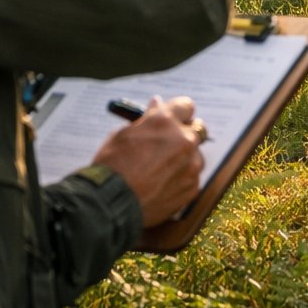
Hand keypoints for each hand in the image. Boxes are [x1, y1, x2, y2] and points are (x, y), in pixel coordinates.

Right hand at [91, 96, 206, 226]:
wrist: (111, 203)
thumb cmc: (112, 166)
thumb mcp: (123, 134)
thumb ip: (146, 119)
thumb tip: (156, 105)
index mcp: (165, 121)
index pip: (185, 106)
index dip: (178, 113)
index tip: (173, 118)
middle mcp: (184, 140)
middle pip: (197, 129)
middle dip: (184, 134)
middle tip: (168, 144)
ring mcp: (191, 165)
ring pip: (196, 155)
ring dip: (184, 158)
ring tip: (160, 170)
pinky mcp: (192, 187)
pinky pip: (192, 177)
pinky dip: (181, 178)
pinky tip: (162, 185)